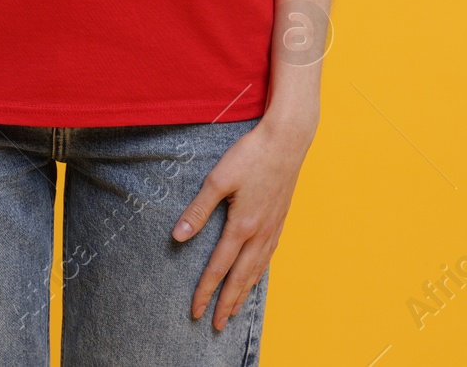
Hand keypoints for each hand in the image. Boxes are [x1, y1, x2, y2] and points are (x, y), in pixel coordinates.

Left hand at [172, 115, 314, 329]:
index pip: (218, 267)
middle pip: (240, 277)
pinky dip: (259, 274)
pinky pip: (268, 257)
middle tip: (216, 325)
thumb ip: (198, 210)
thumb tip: (178, 236)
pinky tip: (255, 276)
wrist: (288, 140)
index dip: (206, 291)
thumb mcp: (218, 179)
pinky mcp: (280, 220)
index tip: (196, 310)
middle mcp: (259, 233)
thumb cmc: (251, 155)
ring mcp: (273, 228)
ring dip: (243, 292)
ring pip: (256, 270)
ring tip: (234, 310)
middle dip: (226, 302)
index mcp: (242, 225)